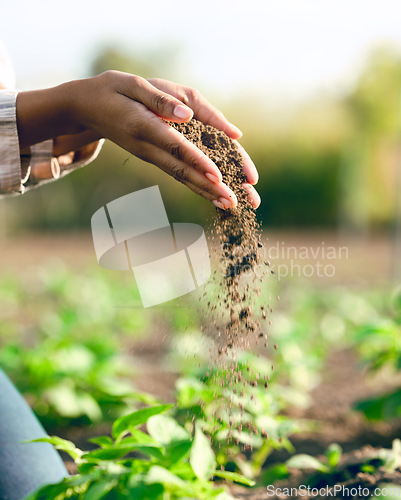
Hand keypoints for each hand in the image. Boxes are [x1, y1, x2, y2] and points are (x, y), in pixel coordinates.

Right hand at [72, 72, 259, 208]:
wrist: (86, 108)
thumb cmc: (112, 90)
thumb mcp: (133, 84)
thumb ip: (161, 101)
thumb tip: (187, 115)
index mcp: (144, 127)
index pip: (175, 146)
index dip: (197, 161)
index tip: (217, 176)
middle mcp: (148, 148)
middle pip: (182, 171)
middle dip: (209, 187)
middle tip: (233, 202)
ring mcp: (151, 156)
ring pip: (181, 177)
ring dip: (206, 192)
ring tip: (230, 205)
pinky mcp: (154, 157)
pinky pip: (178, 173)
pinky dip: (197, 185)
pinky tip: (214, 194)